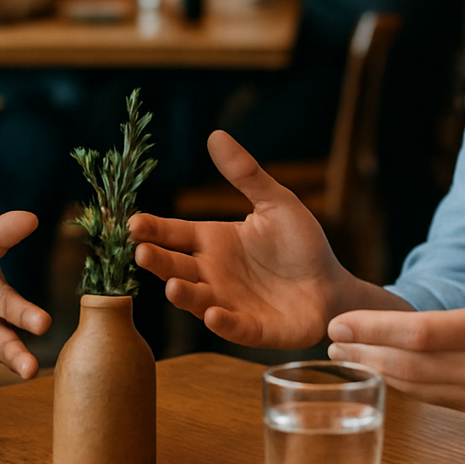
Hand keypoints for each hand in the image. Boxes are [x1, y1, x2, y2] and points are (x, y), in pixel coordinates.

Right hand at [130, 131, 388, 348]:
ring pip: (197, 299)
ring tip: (173, 286)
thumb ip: (246, 174)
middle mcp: (212, 273)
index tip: (132, 223)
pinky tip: (214, 314)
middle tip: (140, 252)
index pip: (173, 234)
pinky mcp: (254, 328)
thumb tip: (216, 134)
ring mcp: (229, 303)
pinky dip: (223, 323)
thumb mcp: (276, 202)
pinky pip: (234, 327)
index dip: (152, 229)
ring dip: (184, 295)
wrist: (332, 285)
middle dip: (157, 261)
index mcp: (213, 241)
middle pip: (176, 266)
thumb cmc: (300, 243)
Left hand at [327, 185, 464, 423]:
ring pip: (418, 388)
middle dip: (364, 353)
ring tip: (343, 356)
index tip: (341, 321)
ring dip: (377, 372)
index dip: (376, 330)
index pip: (422, 333)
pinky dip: (404, 386)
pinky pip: (434, 400)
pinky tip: (380, 371)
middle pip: (410, 366)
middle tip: (328, 339)